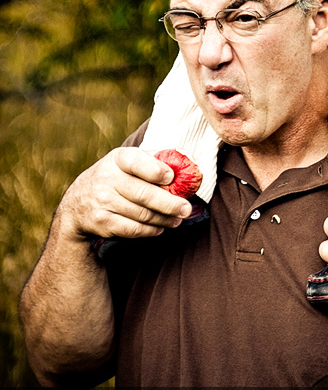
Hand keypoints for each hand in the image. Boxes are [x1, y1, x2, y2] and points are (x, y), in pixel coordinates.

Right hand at [58, 148, 192, 240]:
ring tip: (178, 219)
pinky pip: (133, 229)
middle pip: (144, 194)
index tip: (171, 178)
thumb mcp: (127, 161)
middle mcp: (107, 178)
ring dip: (164, 219)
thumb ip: (154, 159)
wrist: (77, 204)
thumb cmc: (115, 177)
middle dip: (170, 203)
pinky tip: (161, 227)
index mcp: (117, 158)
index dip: (156, 170)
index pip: (136, 161)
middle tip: (186, 209)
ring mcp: (103, 201)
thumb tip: (187, 161)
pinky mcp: (102, 222)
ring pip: (142, 214)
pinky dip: (151, 230)